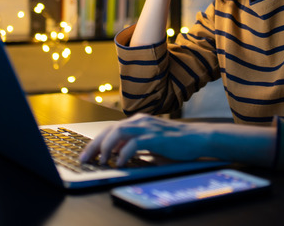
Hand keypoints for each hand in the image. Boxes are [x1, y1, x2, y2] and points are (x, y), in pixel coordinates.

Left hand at [79, 114, 211, 166]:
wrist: (199, 138)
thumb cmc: (177, 143)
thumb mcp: (151, 143)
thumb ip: (133, 145)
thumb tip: (114, 155)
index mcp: (138, 121)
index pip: (111, 130)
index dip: (96, 142)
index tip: (86, 154)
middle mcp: (140, 120)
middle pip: (110, 130)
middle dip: (94, 145)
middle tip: (84, 159)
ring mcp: (147, 127)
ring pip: (118, 133)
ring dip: (106, 148)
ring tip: (101, 161)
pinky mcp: (155, 136)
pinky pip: (134, 143)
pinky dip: (124, 153)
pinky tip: (120, 162)